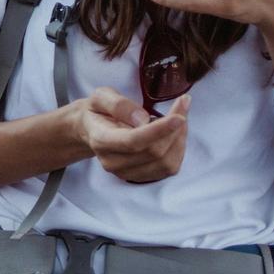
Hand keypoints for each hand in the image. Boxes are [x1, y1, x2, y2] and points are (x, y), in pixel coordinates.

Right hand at [71, 86, 188, 182]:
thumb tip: (142, 119)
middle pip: (154, 152)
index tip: (179, 117)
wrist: (91, 129)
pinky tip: (175, 133)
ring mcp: (127, 173)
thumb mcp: (101, 97)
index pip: (133, 141)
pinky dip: (179, 148)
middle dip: (175, 129)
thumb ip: (119, 105)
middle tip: (182, 104)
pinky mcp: (142, 177)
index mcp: (101, 140)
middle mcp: (113, 162)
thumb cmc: (98, 111)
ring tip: (178, 117)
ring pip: (166, 162)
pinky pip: (170, 167)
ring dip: (179, 138)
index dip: (159, 131)